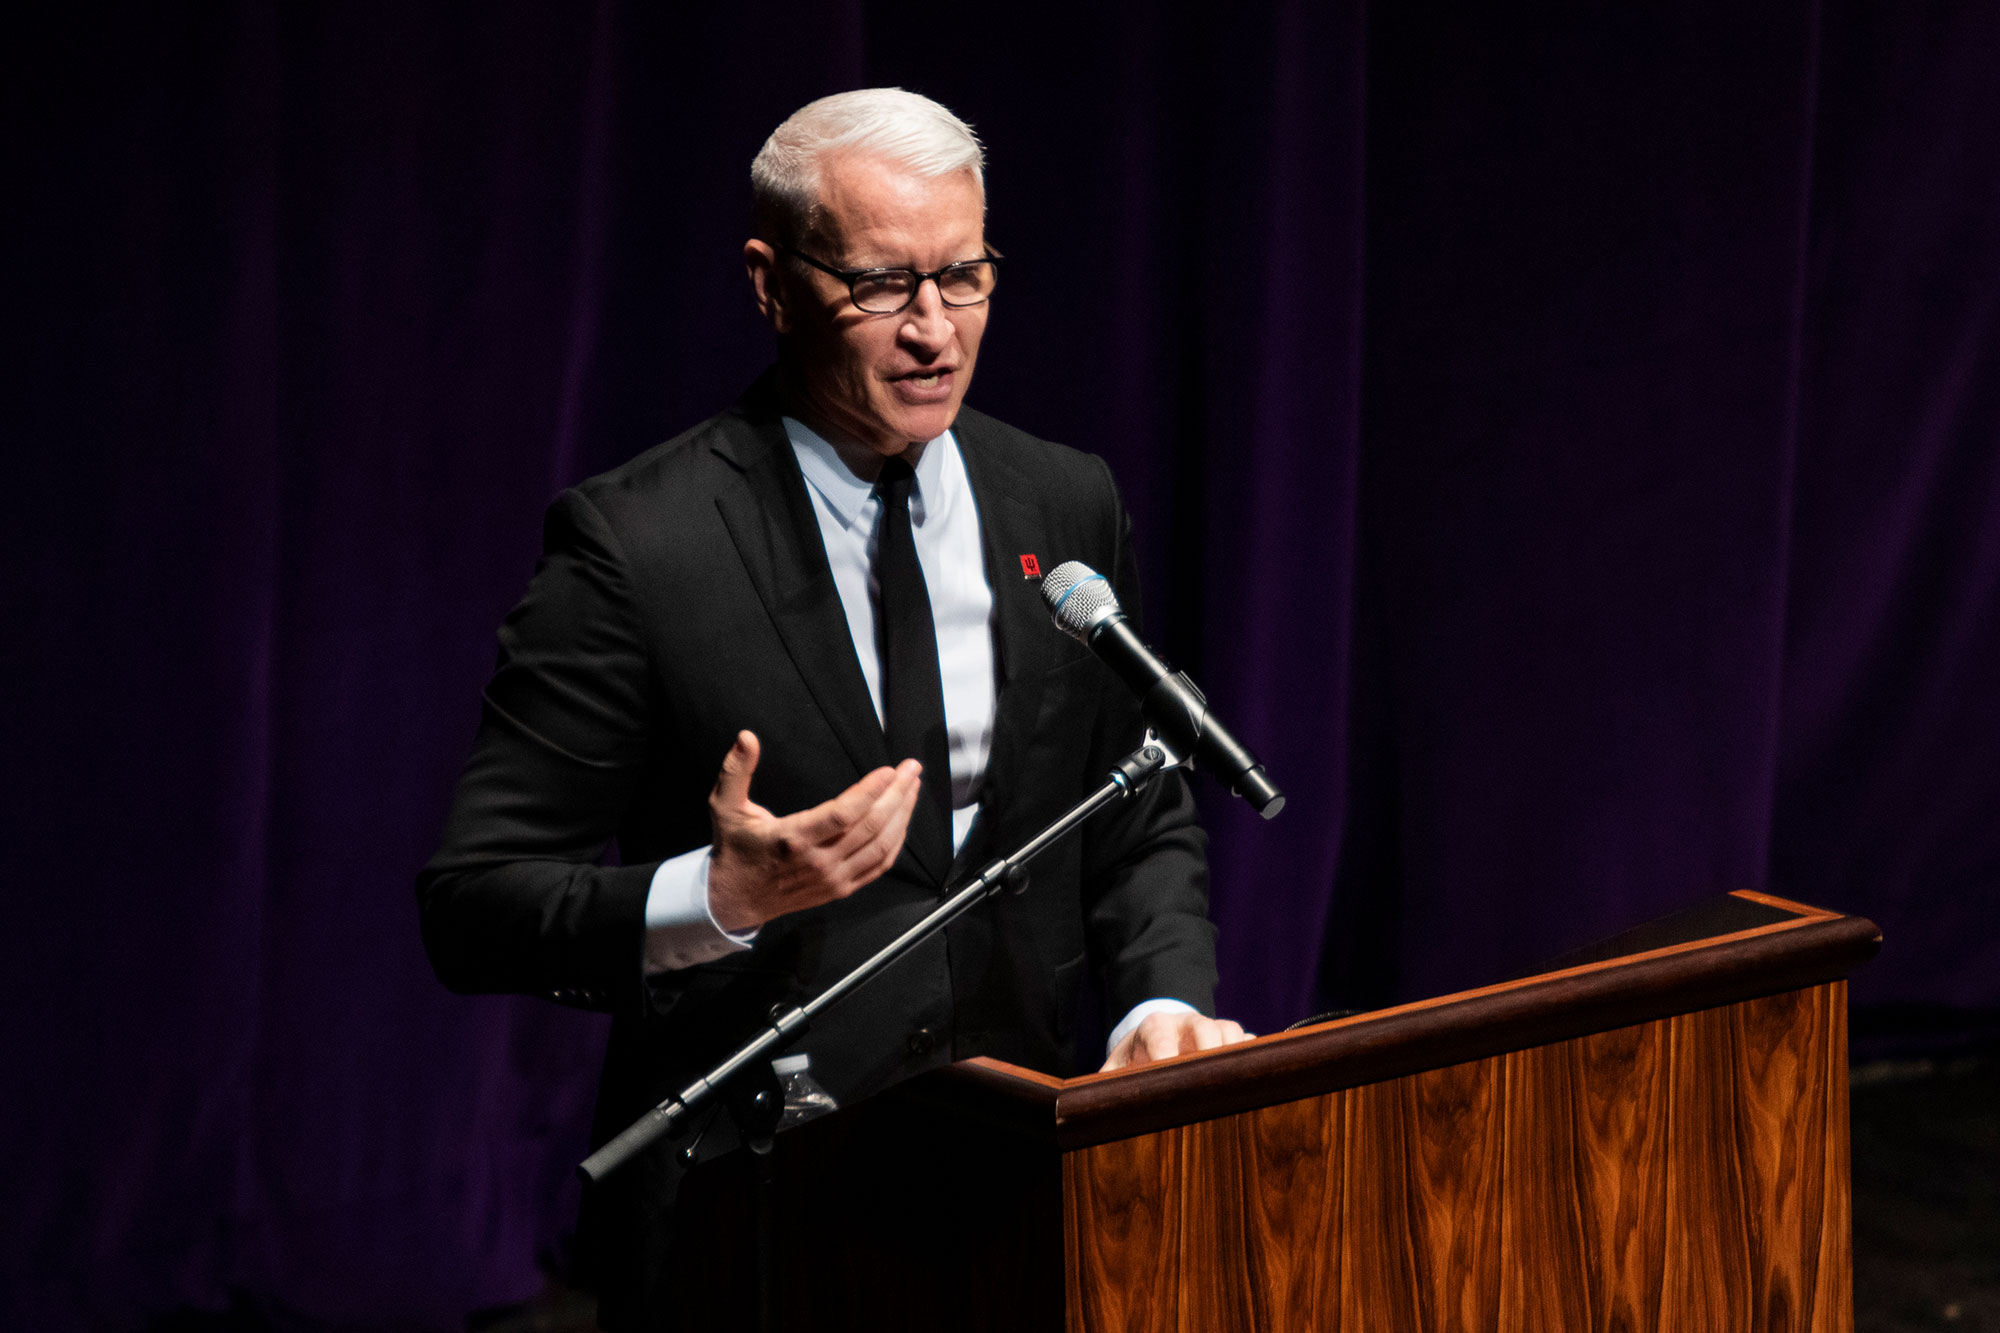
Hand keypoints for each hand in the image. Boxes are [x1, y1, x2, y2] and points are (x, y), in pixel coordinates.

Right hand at [705, 731, 923, 934]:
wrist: (735, 900)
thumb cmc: (735, 849)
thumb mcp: (724, 807)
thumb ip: (735, 770)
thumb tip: (746, 737)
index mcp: (792, 839)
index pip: (842, 814)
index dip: (870, 791)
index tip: (889, 770)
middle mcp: (818, 862)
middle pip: (870, 826)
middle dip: (897, 795)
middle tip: (912, 769)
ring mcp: (833, 878)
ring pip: (881, 846)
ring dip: (902, 815)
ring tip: (913, 788)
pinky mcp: (841, 889)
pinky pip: (879, 866)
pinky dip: (897, 842)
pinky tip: (903, 820)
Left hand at [1100, 1011, 1254, 1071]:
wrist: (1157, 1038)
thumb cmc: (1137, 1059)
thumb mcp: (1117, 1066)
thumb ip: (1106, 1082)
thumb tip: (1089, 1104)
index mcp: (1155, 1027)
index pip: (1160, 1034)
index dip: (1164, 1052)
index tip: (1166, 1071)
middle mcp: (1186, 1023)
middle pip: (1203, 1027)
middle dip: (1207, 1051)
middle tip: (1208, 1079)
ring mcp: (1213, 1028)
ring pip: (1231, 1031)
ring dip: (1235, 1054)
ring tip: (1237, 1081)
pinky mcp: (1232, 1041)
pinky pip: (1249, 1044)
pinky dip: (1254, 1059)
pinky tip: (1257, 1080)